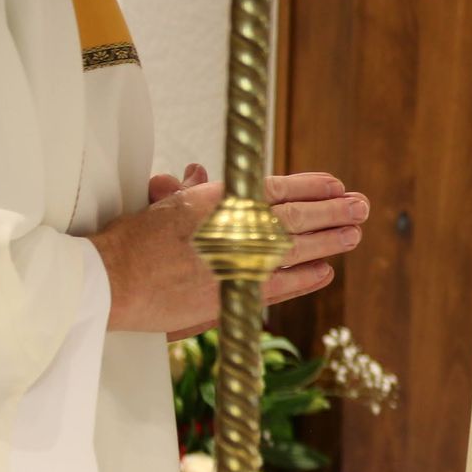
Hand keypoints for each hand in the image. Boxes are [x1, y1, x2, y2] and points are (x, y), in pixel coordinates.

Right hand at [89, 168, 368, 337]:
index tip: (335, 185)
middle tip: (361, 206)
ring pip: (298, 249)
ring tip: (355, 233)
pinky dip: (307, 277)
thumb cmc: (132, 241)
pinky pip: (283, 285)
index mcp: (220, 201)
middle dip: (334, 211)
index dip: (313, 187)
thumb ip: (191, 191)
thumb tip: (199, 174)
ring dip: (331, 240)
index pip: (279, 188)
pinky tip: (326, 270)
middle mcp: (236, 230)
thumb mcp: (163, 203)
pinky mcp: (236, 297)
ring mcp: (240, 265)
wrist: (110, 281)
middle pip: (299, 217)